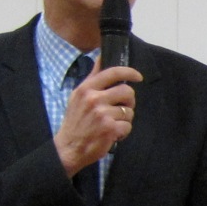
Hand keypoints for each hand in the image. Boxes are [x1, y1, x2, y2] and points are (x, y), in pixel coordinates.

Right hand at [54, 58, 142, 177]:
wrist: (68, 148)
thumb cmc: (74, 123)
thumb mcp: (77, 96)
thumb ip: (92, 78)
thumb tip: (101, 56)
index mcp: (87, 88)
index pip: (113, 72)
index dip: (129, 72)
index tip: (138, 77)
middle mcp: (94, 99)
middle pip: (127, 91)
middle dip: (129, 101)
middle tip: (124, 108)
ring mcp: (102, 114)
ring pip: (129, 111)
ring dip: (125, 119)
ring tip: (113, 124)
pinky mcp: (110, 129)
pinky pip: (127, 126)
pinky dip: (123, 132)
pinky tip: (113, 135)